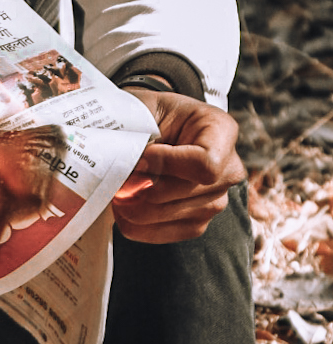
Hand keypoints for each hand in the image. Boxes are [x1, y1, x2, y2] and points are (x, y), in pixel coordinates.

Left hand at [112, 87, 244, 243]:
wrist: (151, 127)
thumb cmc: (149, 114)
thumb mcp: (143, 110)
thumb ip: (136, 132)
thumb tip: (121, 165)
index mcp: (220, 130)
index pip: (204, 163)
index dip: (166, 165)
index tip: (138, 160)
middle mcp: (228, 168)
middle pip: (187, 192)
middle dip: (144, 189)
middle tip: (116, 182)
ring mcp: (216, 198)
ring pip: (175, 214)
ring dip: (137, 208)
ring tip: (116, 193)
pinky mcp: (198, 220)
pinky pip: (170, 233)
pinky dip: (140, 227)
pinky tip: (123, 212)